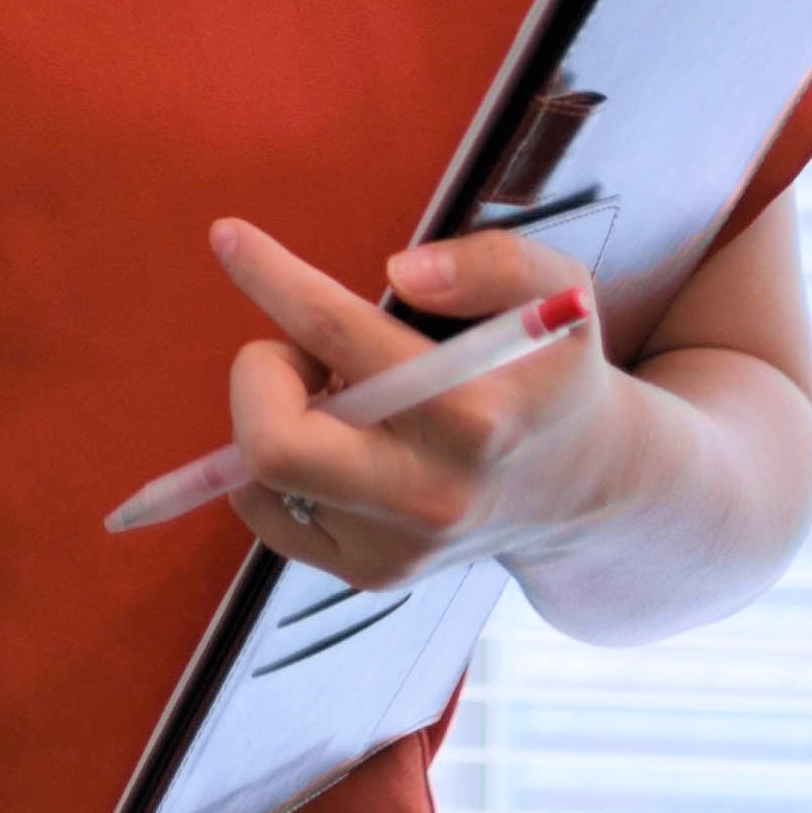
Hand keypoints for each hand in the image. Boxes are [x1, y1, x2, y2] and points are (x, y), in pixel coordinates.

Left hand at [208, 217, 639, 592]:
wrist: (583, 487)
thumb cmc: (550, 371)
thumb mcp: (557, 293)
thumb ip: (495, 264)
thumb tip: (403, 273)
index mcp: (475, 413)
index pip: (339, 334)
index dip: (272, 278)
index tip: (228, 238)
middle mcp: (432, 491)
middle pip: (274, 443)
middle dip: (261, 371)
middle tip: (302, 351)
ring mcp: (397, 545)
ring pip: (261, 475)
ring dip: (275, 410)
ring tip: (337, 393)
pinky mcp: (370, 574)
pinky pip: (266, 512)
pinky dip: (272, 462)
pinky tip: (333, 439)